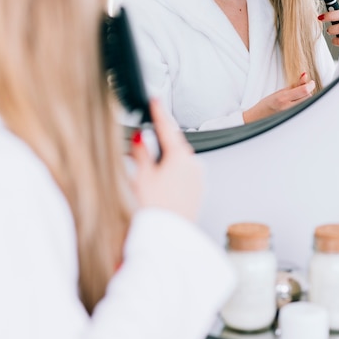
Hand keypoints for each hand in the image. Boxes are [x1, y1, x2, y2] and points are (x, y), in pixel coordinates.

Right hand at [130, 98, 202, 222]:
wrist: (168, 238)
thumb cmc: (156, 210)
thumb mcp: (142, 176)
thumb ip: (141, 152)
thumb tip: (140, 138)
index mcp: (180, 157)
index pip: (167, 128)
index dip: (158, 113)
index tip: (155, 100)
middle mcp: (193, 165)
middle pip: (173, 145)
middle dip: (159, 143)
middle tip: (141, 146)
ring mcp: (198, 178)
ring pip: (178, 160)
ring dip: (165, 161)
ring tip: (149, 176)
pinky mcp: (198, 190)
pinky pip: (183, 174)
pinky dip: (172, 174)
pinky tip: (160, 186)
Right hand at [243, 72, 314, 123]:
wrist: (258, 118)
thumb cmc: (266, 105)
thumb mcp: (279, 92)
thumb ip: (293, 86)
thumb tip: (305, 76)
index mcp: (283, 99)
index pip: (304, 90)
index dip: (310, 85)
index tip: (311, 82)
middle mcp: (288, 108)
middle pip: (308, 96)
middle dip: (306, 91)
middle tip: (300, 90)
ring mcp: (291, 114)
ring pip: (307, 103)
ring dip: (305, 98)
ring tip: (296, 99)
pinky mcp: (294, 119)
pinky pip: (303, 109)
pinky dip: (302, 105)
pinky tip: (295, 105)